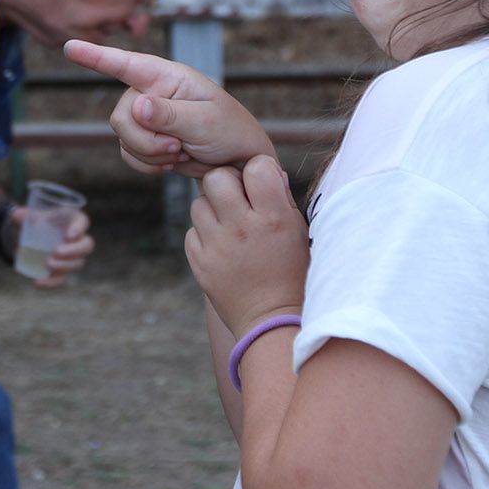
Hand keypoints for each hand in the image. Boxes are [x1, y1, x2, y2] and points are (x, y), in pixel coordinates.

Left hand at [13, 207, 93, 289]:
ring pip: (77, 264)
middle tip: (57, 252)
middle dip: (74, 251)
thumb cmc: (29, 222)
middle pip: (86, 246)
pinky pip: (61, 280)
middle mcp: (76, 239)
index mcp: (71, 219)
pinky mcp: (60, 272)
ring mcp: (71, 257)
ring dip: (64, 266)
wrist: (22, 238)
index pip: (82, 222)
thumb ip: (20, 215)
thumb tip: (16, 216)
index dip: (79, 229)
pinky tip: (38, 282)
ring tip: (47, 264)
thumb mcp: (23, 216)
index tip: (68, 236)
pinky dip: (51, 283)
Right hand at [63, 40, 274, 177]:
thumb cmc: (232, 133)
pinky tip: (173, 163)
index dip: (96, 56)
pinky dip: (148, 165)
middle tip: (178, 147)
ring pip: (122, 138)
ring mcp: (148, 118)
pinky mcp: (147, 141)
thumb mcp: (207, 121)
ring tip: (182, 153)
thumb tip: (136, 106)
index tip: (69, 47)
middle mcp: (152, 92)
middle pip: (120, 116)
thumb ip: (170, 114)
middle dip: (146, 140)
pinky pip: (129, 156)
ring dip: (151, 154)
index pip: (126, 64)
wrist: (240, 165)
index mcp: (169, 77)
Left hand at [187, 156, 308, 336]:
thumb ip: (280, 199)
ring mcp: (218, 247)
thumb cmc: (291, 273)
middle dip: (225, 183)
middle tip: (235, 199)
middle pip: (216, 178)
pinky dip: (203, 236)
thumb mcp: (297, 232)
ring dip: (212, 209)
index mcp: (274, 217)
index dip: (257, 170)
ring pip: (198, 203)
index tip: (259, 184)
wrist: (272, 321)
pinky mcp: (200, 263)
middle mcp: (243, 228)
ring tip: (228, 226)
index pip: (256, 166)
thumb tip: (267, 170)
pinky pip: (192, 232)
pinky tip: (221, 248)